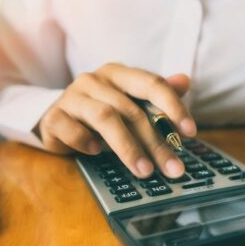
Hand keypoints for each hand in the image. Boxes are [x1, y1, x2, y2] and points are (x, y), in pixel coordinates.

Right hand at [37, 63, 196, 177]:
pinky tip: (97, 153)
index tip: (190, 132)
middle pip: (132, 110)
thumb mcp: (130, 102)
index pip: (151, 83)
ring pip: (105, 118)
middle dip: (156, 142)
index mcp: (119, 74)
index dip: (173, 106)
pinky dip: (87, 143)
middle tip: (173, 168)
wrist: (55, 118)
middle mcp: (95, 80)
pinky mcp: (54, 117)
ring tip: (145, 171)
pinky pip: (72, 130)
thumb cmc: (100, 111)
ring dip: (129, 148)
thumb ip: (157, 95)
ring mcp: (72, 97)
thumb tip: (185, 81)